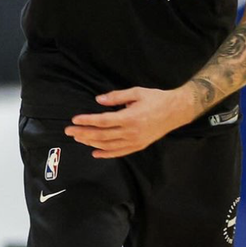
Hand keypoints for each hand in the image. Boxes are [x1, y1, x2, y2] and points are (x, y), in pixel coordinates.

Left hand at [65, 86, 194, 158]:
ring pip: (108, 146)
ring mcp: (135, 141)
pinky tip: (95, 152)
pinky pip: (120, 152)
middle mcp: (131, 132)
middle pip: (102, 135)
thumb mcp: (136, 92)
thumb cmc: (156, 99)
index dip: (87, 121)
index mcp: (130, 117)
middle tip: (69, 131)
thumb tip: (99, 100)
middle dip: (83, 133)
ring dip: (91, 143)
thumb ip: (116, 97)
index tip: (74, 120)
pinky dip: (106, 154)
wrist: (176, 111)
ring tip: (78, 138)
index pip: (103, 121)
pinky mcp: (139, 146)